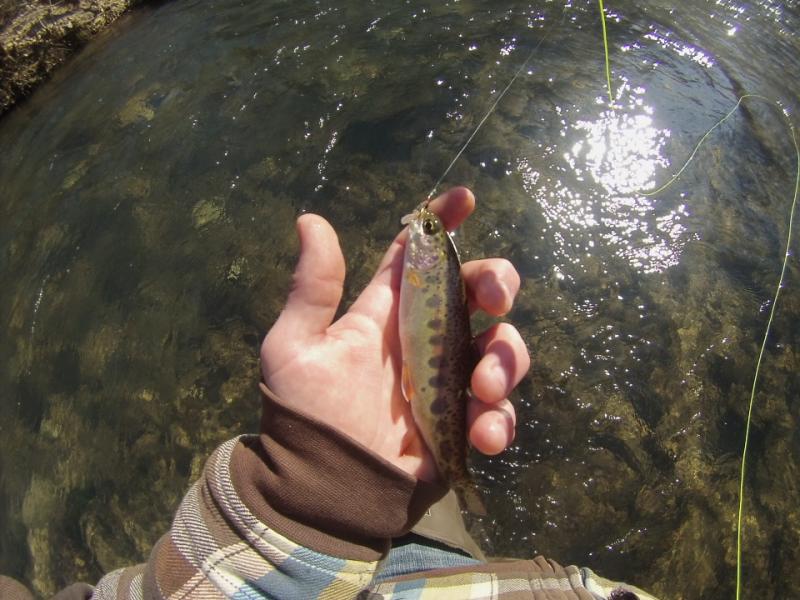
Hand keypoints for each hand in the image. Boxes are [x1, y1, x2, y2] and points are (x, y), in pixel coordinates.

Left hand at [260, 187, 529, 481]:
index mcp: (388, 313)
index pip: (420, 255)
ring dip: (504, 360)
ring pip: (503, 346)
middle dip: (497, 282)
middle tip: (494, 300)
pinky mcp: (465, 422)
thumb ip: (312, 288)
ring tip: (481, 390)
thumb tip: (310, 219)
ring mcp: (450, 380)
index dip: (443, 222)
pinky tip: (480, 434)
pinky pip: (501, 410)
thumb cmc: (304, 415)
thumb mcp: (296, 347)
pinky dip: (499, 419)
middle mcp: (426, 338)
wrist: (323, 488)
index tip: (465, 198)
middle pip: (478, 291)